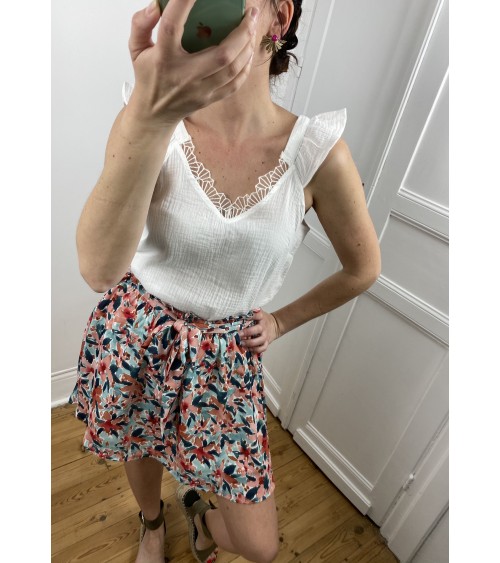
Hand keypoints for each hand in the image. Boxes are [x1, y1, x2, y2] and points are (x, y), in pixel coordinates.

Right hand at [124, 0, 258, 128]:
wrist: (154, 114)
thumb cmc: (148, 76)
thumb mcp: (136, 48)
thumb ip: (140, 24)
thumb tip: (155, 5)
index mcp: (164, 57)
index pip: (172, 26)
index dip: (183, 4)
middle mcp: (184, 75)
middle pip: (221, 54)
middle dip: (241, 32)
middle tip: (250, 14)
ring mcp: (200, 90)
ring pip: (232, 69)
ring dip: (247, 48)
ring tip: (252, 29)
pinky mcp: (209, 99)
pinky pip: (235, 84)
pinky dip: (245, 67)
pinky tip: (249, 52)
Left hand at [237, 309, 281, 354]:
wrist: (275, 325)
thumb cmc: (262, 319)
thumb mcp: (258, 313)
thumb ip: (250, 313)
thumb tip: (236, 311)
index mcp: (261, 317)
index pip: (257, 315)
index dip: (250, 316)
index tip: (241, 317)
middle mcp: (263, 327)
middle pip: (257, 330)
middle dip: (247, 333)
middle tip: (238, 334)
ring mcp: (265, 335)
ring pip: (260, 341)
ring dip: (250, 343)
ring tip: (241, 343)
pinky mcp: (267, 343)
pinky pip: (262, 348)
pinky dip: (255, 350)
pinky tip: (248, 349)